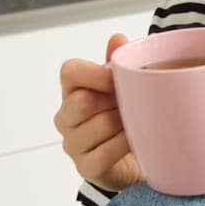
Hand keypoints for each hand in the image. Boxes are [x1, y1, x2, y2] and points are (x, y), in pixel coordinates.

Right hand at [54, 33, 142, 191]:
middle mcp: (65, 117)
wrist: (129, 161)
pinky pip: (106, 152)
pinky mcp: (85, 167)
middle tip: (135, 102)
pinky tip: (137, 140)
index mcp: (70, 91)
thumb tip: (118, 38)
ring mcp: (72, 144)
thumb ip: (116, 62)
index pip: (70, 72)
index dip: (97, 72)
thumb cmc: (121, 117)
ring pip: (99, 125)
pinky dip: (126, 143)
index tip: (120, 77)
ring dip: (125, 122)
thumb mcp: (119, 87)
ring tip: (139, 120)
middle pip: (84, 100)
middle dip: (115, 100)